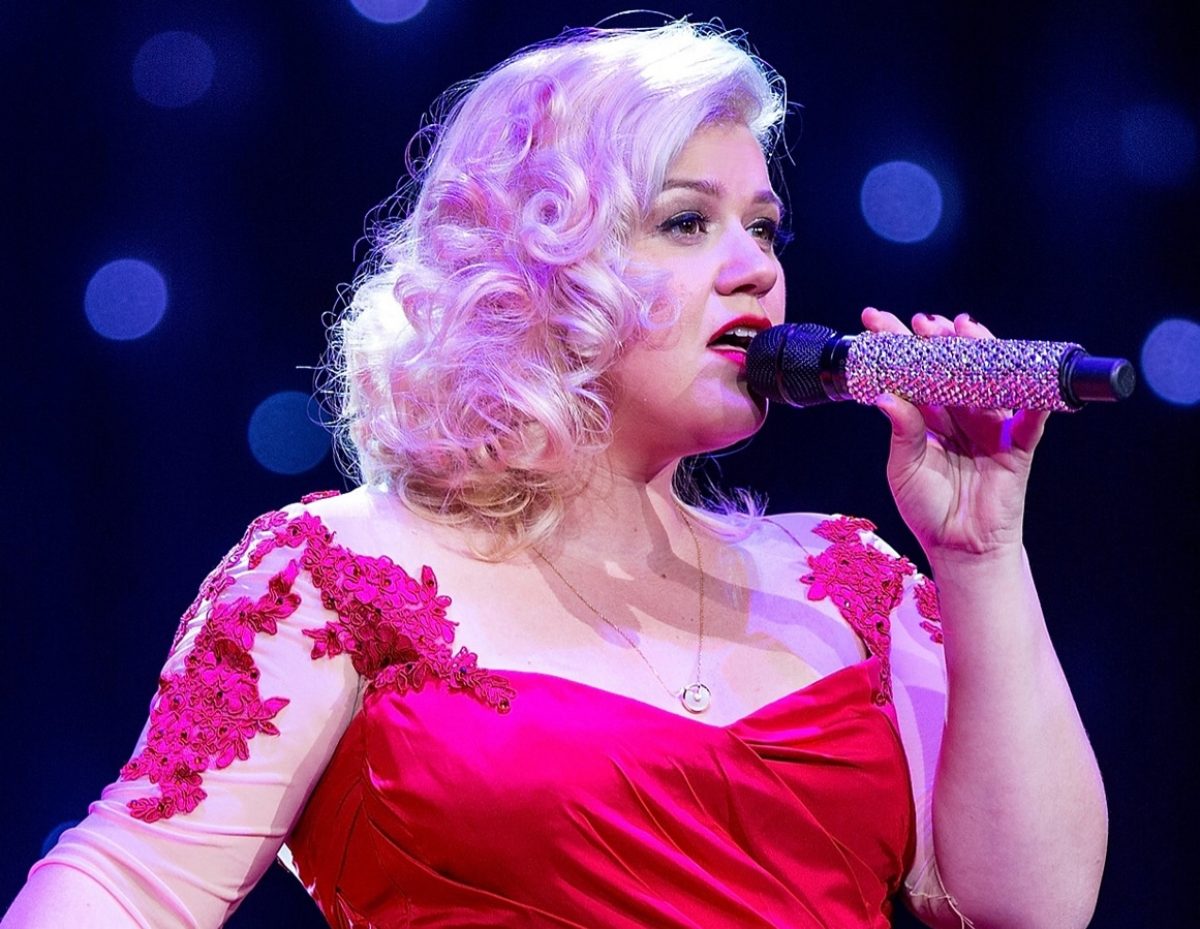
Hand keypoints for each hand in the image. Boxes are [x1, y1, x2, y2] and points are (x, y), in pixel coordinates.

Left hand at [861, 307, 1049, 560]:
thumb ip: (903, 432)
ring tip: (962, 330)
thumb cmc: (927, 509)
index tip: (876, 321)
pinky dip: (1033, 397)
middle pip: (952, 368)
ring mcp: (990, 427)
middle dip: (938, 341)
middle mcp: (959, 415)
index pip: (913, 374)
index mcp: (928, 419)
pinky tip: (1025, 372)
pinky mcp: (1017, 445)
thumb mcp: (904, 468)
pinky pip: (1030, 417)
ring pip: (989, 380)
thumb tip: (887, 397)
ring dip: (978, 352)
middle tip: (923, 322)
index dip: (898, 347)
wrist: (960, 548)